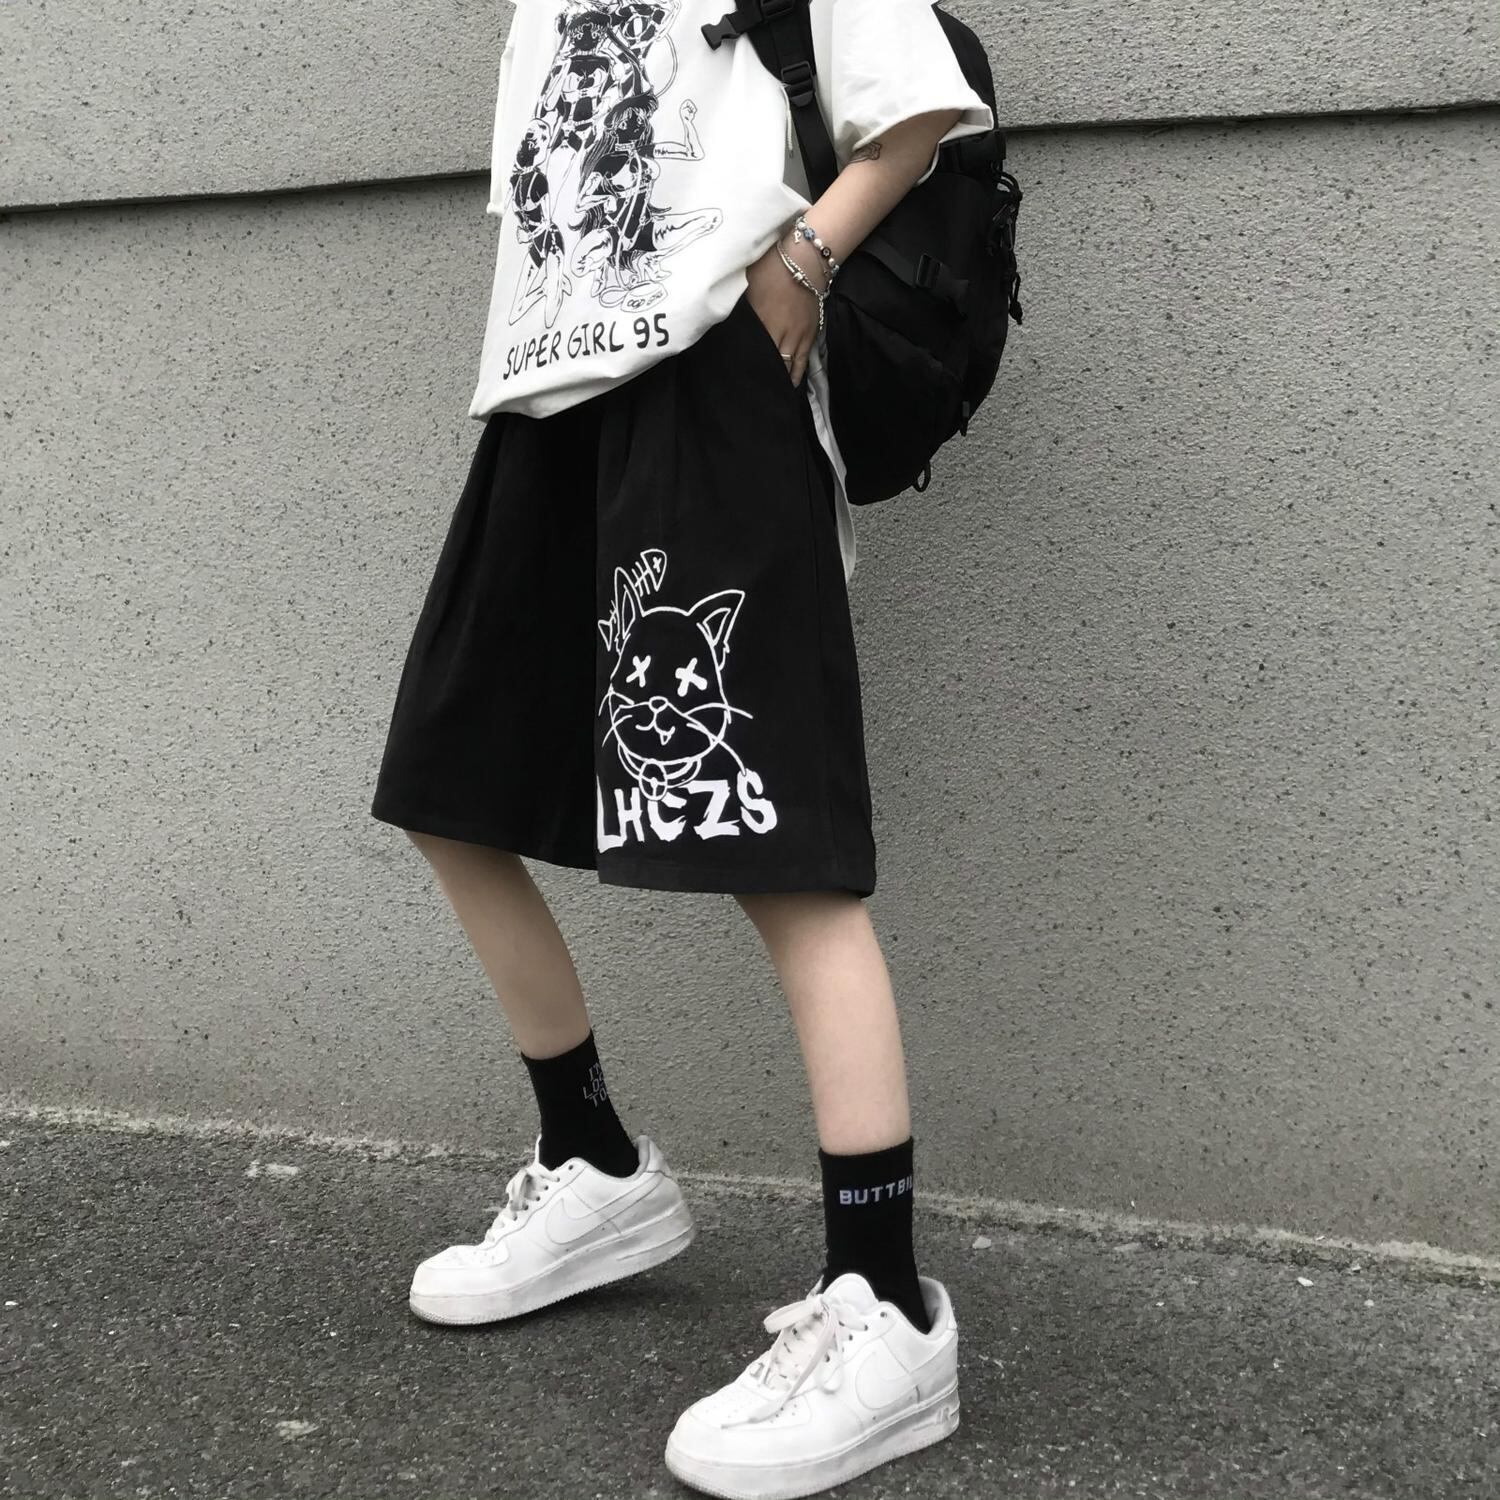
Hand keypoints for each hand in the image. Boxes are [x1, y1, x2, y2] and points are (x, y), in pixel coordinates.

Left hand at [745, 235, 823, 386]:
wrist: (804, 259)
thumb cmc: (770, 266)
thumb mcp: (744, 286)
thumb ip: (734, 307)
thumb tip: (719, 321)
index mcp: (759, 322)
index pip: (748, 352)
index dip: (741, 368)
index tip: (732, 380)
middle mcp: (778, 334)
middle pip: (767, 365)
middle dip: (759, 378)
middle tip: (748, 393)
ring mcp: (796, 337)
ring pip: (786, 368)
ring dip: (777, 381)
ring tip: (768, 393)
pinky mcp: (809, 336)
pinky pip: (802, 363)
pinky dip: (795, 376)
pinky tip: (789, 386)